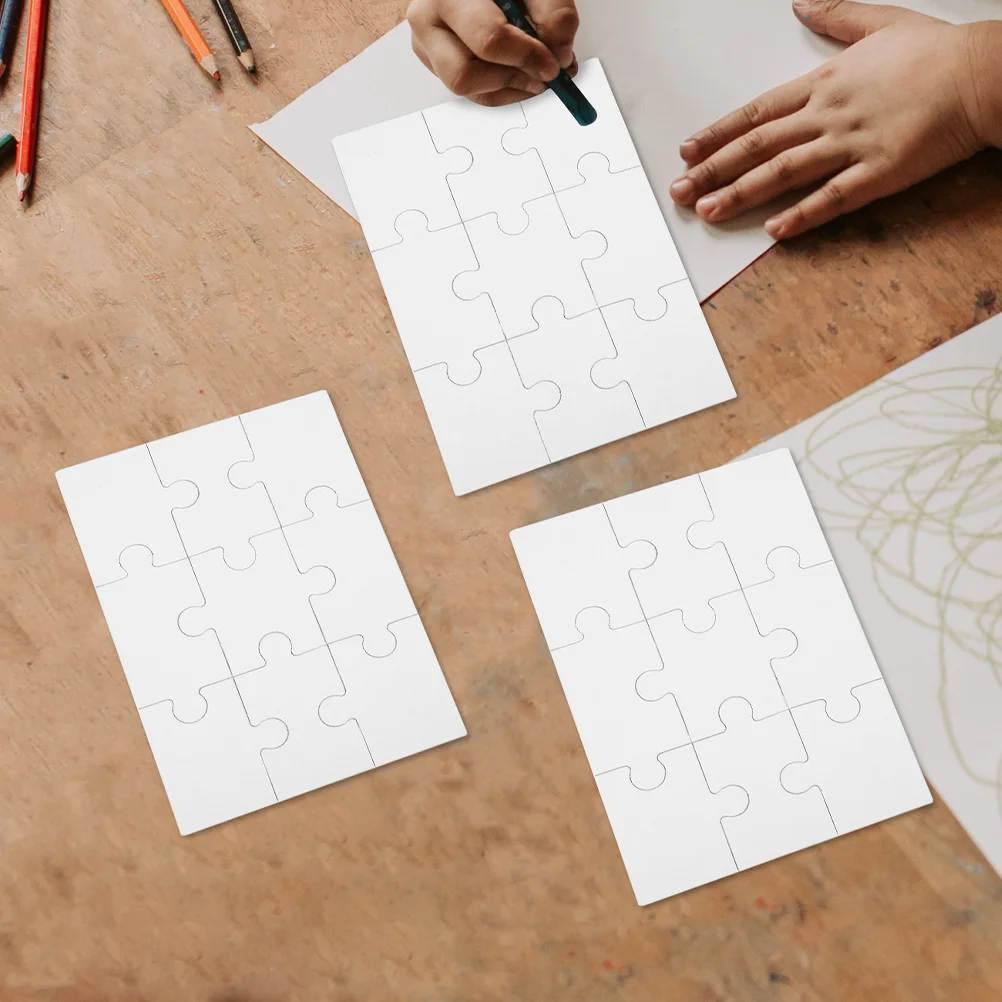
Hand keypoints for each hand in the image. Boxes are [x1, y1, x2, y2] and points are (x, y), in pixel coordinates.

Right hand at [407, 0, 578, 105]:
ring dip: (510, 89)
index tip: (553, 64)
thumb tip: (560, 55)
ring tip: (535, 73)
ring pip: (467, 90)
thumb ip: (552, 12)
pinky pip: (471, 91)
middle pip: (466, 75)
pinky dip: (503, 89)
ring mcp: (427, 45)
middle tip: (544, 75)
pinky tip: (520, 72)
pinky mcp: (436, 63)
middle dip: (513, 80)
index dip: (526, 58)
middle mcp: (427, 20)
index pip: (488, 40)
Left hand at [670, 0, 1001, 238]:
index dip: (717, 134)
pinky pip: (833, 198)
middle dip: (713, 169)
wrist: (985, 73)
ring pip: (784, 171)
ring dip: (742, 193)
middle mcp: (828, 114)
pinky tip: (774, 230)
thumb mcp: (879, 23)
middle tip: (680, 191)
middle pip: (757, 145)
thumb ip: (835, 17)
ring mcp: (852, 144)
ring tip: (709, 212)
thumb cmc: (935, 52)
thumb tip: (802, 3)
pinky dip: (802, 215)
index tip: (687, 150)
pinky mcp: (880, 172)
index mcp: (824, 83)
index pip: (756, 113)